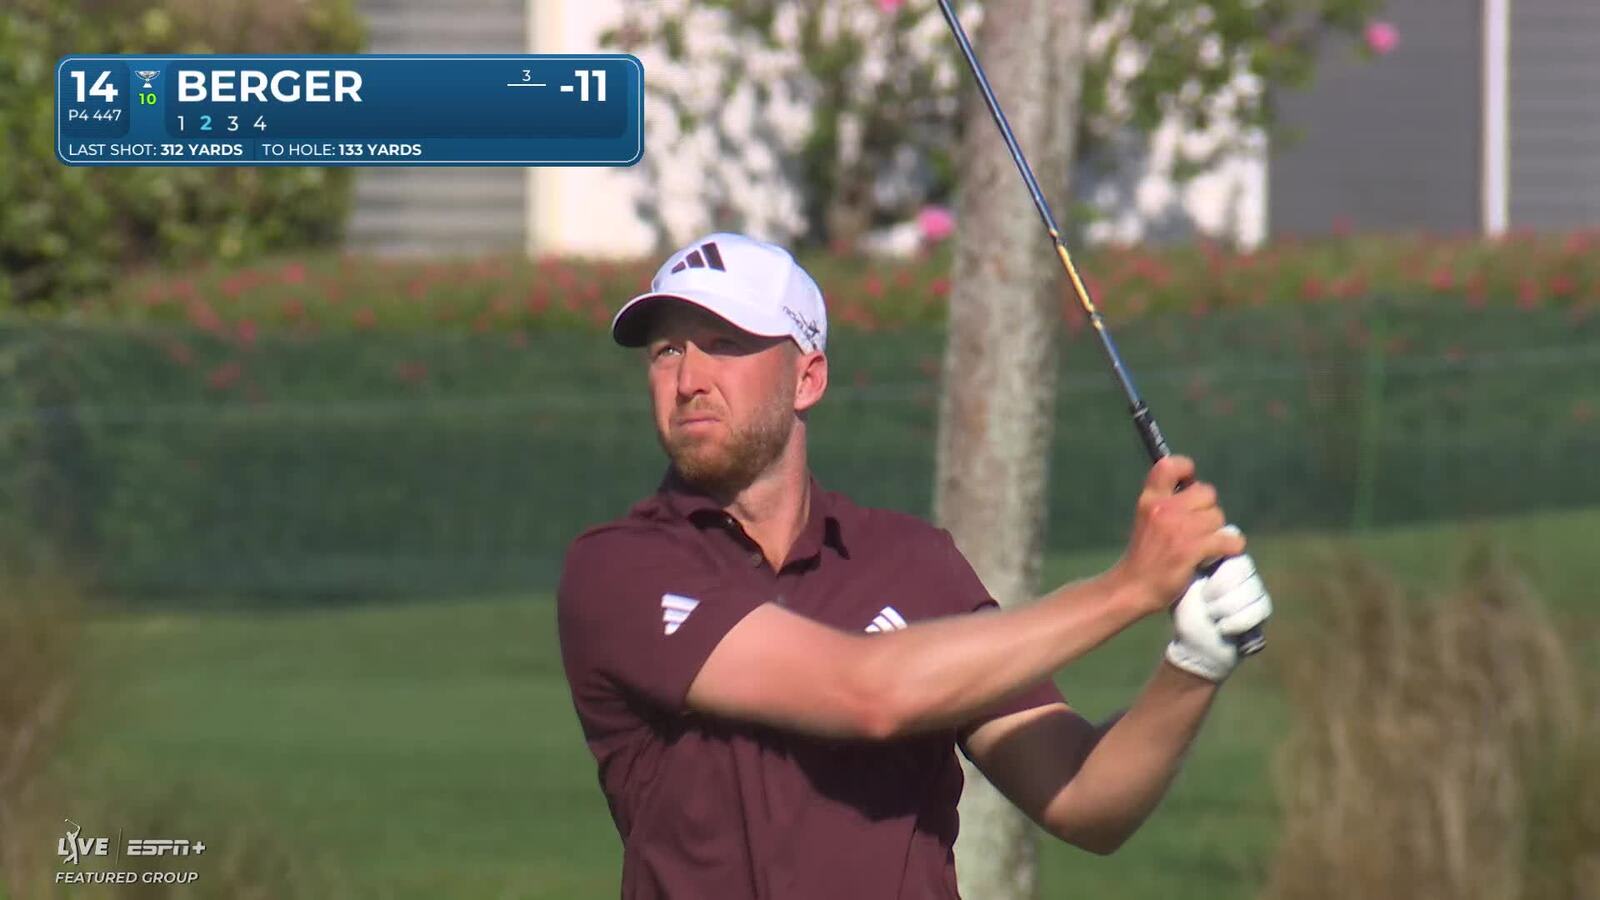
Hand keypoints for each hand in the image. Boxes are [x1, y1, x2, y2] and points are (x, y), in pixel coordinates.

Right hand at [1111, 456, 1246, 615]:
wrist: (1133, 587)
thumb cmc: (1145, 555)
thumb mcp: (1146, 519)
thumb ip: (1166, 503)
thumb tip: (1198, 490)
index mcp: (1150, 499)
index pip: (1170, 465)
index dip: (1185, 469)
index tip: (1188, 484)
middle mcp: (1163, 509)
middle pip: (1207, 493)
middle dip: (1207, 510)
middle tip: (1198, 527)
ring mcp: (1179, 529)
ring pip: (1218, 517)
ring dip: (1217, 531)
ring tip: (1203, 545)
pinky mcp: (1192, 549)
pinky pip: (1229, 540)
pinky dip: (1231, 547)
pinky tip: (1220, 553)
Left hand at [1164, 546, 1272, 681]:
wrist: (1193, 645)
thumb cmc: (1185, 610)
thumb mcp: (1184, 579)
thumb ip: (1195, 556)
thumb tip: (1206, 535)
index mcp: (1221, 555)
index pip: (1232, 538)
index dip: (1214, 560)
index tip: (1200, 581)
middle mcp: (1241, 567)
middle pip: (1242, 565)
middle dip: (1218, 589)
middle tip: (1204, 602)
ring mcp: (1255, 587)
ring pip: (1250, 589)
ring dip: (1223, 609)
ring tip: (1211, 616)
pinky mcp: (1262, 608)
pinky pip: (1259, 609)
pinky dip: (1234, 622)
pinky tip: (1222, 628)